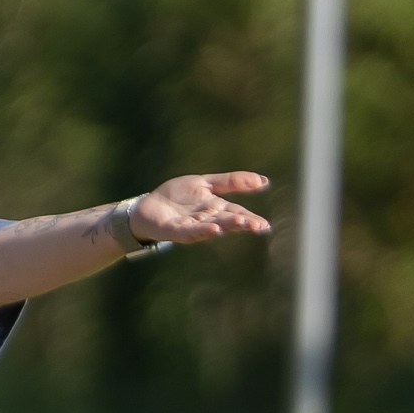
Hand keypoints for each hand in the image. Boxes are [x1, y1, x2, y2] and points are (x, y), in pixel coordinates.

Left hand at [125, 172, 272, 248]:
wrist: (149, 205)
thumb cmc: (178, 196)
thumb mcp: (205, 182)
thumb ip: (231, 181)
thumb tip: (264, 180)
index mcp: (216, 208)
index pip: (237, 213)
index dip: (250, 218)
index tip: (264, 224)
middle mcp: (207, 219)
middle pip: (227, 221)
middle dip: (242, 223)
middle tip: (258, 226)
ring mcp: (192, 226)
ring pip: (213, 226)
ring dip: (226, 225)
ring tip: (241, 223)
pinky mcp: (176, 230)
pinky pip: (191, 231)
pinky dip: (203, 230)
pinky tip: (214, 229)